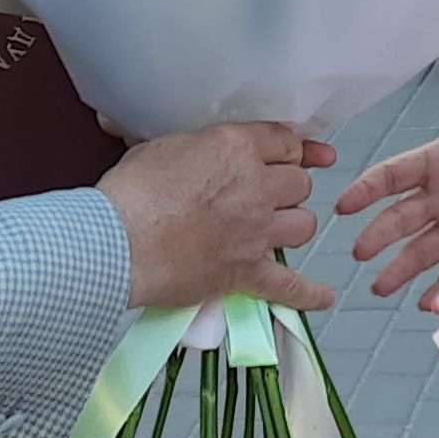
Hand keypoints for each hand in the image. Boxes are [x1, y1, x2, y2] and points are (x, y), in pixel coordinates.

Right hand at [99, 121, 336, 311]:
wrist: (116, 241)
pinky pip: (289, 285)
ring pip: (303, 225)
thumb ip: (195, 146)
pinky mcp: (244, 271)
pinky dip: (308, 293)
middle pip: (298, 184)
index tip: (292, 156)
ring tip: (277, 228)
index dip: (288, 150)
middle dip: (287, 188)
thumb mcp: (164, 147)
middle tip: (267, 194)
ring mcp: (255, 231)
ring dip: (293, 225)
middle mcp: (255, 187)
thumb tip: (195, 149)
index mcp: (236, 148)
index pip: (284, 142)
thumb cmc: (130, 192)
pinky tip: (322, 296)